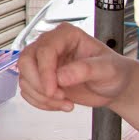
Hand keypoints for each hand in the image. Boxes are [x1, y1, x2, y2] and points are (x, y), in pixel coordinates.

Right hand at [16, 25, 132, 111]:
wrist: (113, 86)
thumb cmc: (114, 72)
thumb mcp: (107, 69)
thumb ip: (86, 70)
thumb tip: (61, 76)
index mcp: (66, 35)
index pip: (44, 49)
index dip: (44, 72)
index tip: (53, 91)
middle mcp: (51, 45)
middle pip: (25, 60)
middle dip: (38, 84)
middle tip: (57, 97)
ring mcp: (43, 62)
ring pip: (24, 77)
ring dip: (40, 97)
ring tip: (65, 104)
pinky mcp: (41, 78)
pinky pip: (28, 90)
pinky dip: (40, 102)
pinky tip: (60, 104)